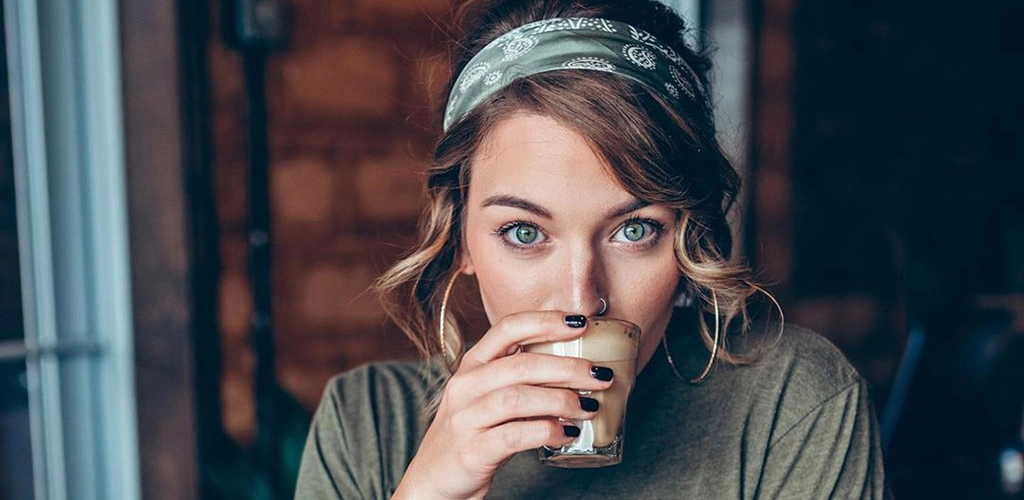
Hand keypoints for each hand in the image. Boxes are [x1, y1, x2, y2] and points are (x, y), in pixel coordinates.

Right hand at [392, 311, 614, 499]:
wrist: (434, 481)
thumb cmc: (472, 434)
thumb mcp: (486, 397)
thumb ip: (518, 379)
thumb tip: (576, 368)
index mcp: (471, 365)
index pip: (507, 327)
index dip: (546, 321)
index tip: (581, 323)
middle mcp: (465, 385)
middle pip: (522, 365)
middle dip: (568, 368)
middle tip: (601, 376)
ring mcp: (466, 418)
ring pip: (519, 398)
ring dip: (562, 401)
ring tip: (589, 407)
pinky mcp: (472, 450)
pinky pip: (516, 435)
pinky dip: (547, 432)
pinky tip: (567, 434)